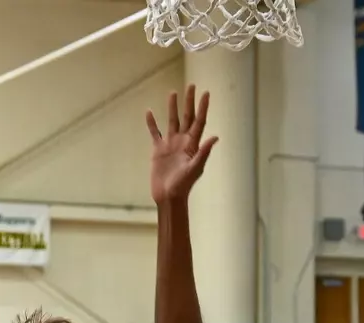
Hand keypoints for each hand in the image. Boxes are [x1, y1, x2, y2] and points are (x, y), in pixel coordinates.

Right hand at [146, 85, 217, 204]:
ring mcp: (170, 145)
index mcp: (193, 145)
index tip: (206, 93)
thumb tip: (215, 137)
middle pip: (187, 117)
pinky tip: (149, 112)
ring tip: (172, 93)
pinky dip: (152, 123)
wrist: (168, 196)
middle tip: (191, 85)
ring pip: (172, 121)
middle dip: (189, 102)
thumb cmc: (183, 185)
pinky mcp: (158, 150)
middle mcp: (182, 141)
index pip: (199, 121)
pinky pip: (155, 133)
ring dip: (172, 107)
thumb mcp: (195, 168)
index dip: (203, 107)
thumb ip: (203, 152)